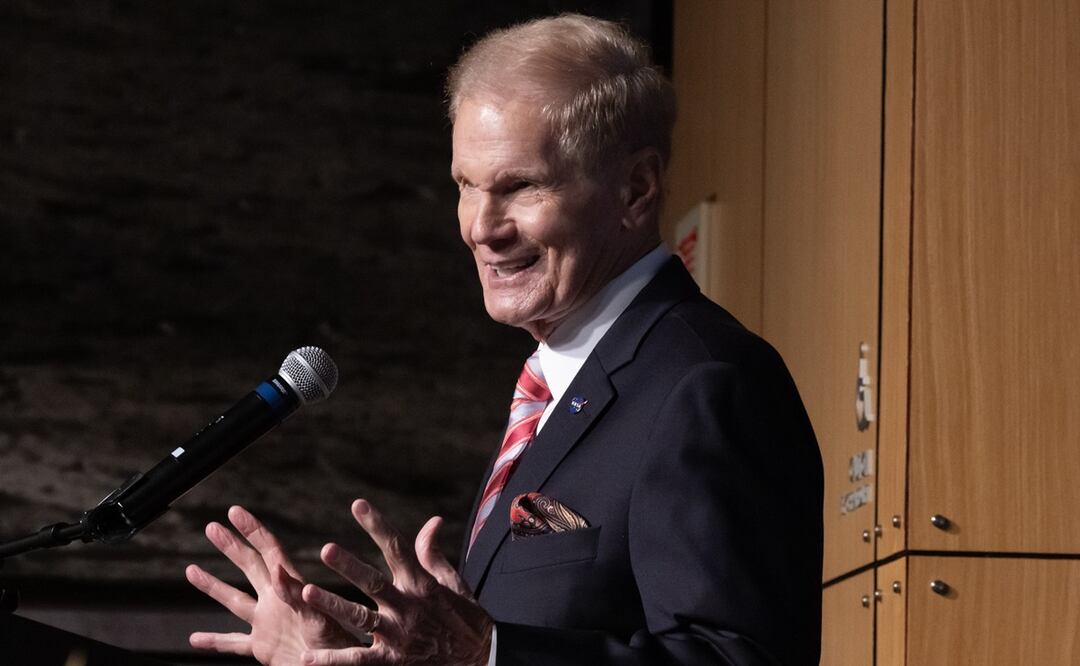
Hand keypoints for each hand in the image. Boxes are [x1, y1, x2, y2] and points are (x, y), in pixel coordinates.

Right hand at [186, 505, 355, 664]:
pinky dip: (214, 641)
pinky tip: (195, 638)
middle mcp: (276, 602)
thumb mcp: (318, 618)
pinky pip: (232, 643)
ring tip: (190, 570)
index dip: (252, 530)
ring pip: (234, 601)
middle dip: (230, 547)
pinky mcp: (263, 648)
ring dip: (213, 586)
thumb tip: (277, 567)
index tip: (235, 511)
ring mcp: (267, 623)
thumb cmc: (338, 646)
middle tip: (211, 527)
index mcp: (292, 589)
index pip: (270, 552)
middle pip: (249, 567)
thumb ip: (296, 595)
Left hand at [298, 499, 493, 665]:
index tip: (358, 504)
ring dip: (332, 604)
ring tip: (306, 592)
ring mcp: (398, 635)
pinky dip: (332, 660)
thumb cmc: (466, 620)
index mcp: (422, 584)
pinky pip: (358, 660)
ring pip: (359, 617)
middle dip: (349, 565)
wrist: (482, 661)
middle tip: (326, 549)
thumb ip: (434, 555)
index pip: (398, 548)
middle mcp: (408, 606)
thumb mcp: (454, 584)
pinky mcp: (393, 661)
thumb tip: (432, 521)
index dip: (378, 525)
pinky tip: (307, 657)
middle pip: (373, 581)